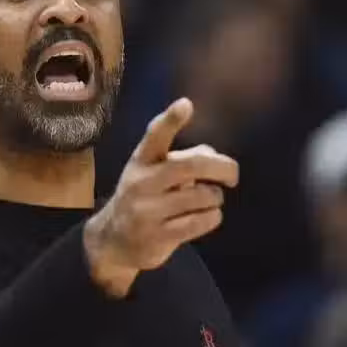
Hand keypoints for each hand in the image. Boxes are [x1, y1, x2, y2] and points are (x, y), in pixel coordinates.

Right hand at [83, 98, 238, 297]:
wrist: (113, 241)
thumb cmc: (143, 198)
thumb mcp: (152, 173)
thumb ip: (183, 159)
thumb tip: (214, 156)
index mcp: (141, 161)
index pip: (155, 136)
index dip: (171, 120)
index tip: (186, 105)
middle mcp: (142, 182)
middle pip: (191, 165)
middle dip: (222, 167)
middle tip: (232, 176)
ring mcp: (149, 210)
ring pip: (204, 195)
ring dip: (215, 198)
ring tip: (206, 202)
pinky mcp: (159, 236)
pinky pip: (203, 220)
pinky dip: (212, 217)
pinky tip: (203, 217)